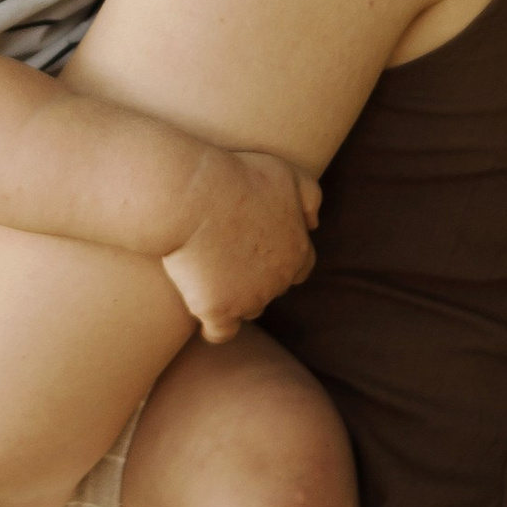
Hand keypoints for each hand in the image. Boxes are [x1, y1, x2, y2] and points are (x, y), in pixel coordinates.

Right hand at [161, 147, 319, 345]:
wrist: (191, 195)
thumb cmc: (236, 177)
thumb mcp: (286, 173)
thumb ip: (310, 197)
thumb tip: (314, 224)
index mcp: (297, 249)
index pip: (299, 267)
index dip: (279, 258)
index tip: (257, 248)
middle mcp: (279, 280)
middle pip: (273, 288)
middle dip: (258, 277)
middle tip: (229, 256)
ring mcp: (249, 298)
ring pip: (249, 309)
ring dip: (237, 299)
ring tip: (211, 277)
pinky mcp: (218, 310)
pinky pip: (220, 332)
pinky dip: (214, 327)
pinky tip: (202, 311)